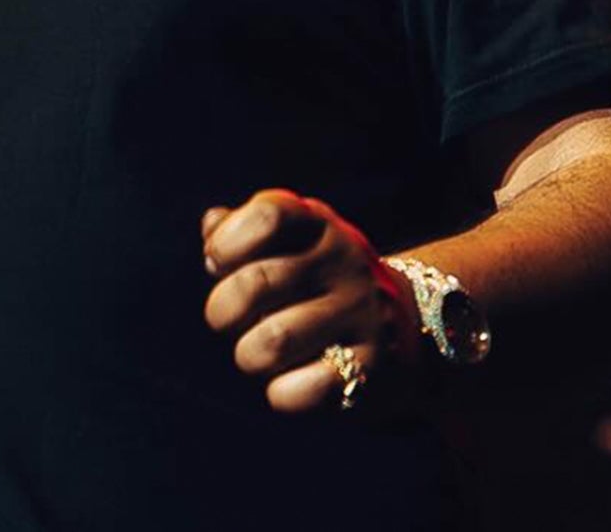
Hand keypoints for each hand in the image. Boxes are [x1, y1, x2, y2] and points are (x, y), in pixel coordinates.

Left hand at [201, 189, 425, 415]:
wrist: (398, 326)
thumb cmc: (315, 281)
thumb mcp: (287, 243)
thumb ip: (243, 230)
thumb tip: (212, 224)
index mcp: (319, 225)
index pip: (268, 216)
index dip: (227, 243)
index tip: (218, 263)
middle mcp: (344, 262)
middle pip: (256, 284)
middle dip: (221, 311)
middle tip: (228, 321)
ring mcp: (362, 312)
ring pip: (272, 342)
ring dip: (249, 356)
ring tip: (259, 354)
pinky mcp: (371, 366)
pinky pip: (300, 390)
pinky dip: (280, 394)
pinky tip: (289, 383)